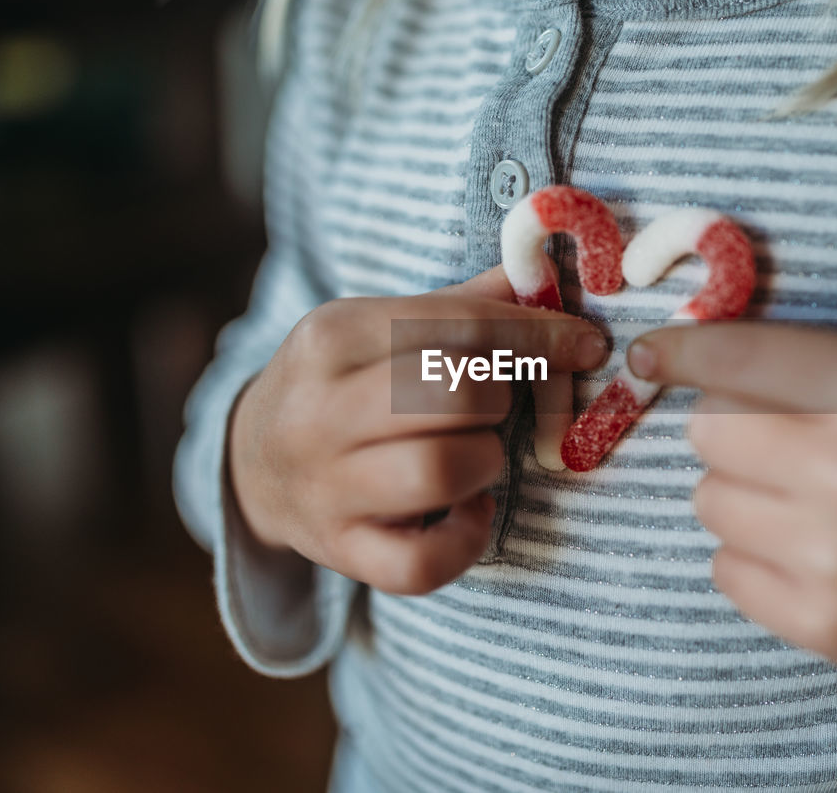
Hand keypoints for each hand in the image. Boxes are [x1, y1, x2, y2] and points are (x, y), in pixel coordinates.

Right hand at [228, 267, 607, 595]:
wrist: (251, 462)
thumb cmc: (341, 385)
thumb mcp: (379, 328)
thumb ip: (465, 305)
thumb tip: (548, 273)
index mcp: (334, 334)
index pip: (459, 325)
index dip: (539, 334)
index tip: (585, 345)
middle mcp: (319, 408)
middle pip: (453, 394)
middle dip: (500, 397)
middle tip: (494, 405)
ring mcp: (323, 485)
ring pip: (438, 471)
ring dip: (485, 462)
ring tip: (476, 456)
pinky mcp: (337, 550)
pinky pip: (419, 564)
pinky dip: (464, 542)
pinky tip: (467, 513)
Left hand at [628, 323, 836, 669]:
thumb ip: (793, 363)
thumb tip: (665, 357)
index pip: (738, 359)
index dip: (684, 352)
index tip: (652, 354)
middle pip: (708, 433)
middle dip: (735, 431)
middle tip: (786, 445)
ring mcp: (835, 558)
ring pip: (709, 502)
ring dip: (743, 496)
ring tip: (807, 502)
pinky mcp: (823, 624)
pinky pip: (724, 570)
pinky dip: (753, 556)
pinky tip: (811, 552)